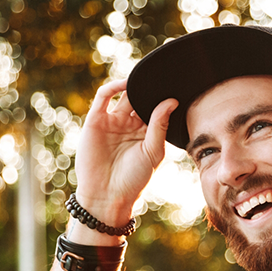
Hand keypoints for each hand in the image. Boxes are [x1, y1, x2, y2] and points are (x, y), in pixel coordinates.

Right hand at [74, 78, 177, 222]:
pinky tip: (127, 84)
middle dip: (149, 88)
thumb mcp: (153, 151)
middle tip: (162, 75)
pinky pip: (103, 97)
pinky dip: (114, 87)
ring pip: (124, 95)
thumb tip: (172, 101)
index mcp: (145, 133)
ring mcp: (112, 122)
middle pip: (140, 99)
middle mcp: (128, 126)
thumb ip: (160, 126)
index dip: (163, 98)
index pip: (155, 109)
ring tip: (145, 76)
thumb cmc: (134, 179)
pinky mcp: (95, 121)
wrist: (107, 195)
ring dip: (133, 84)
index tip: (176, 86)